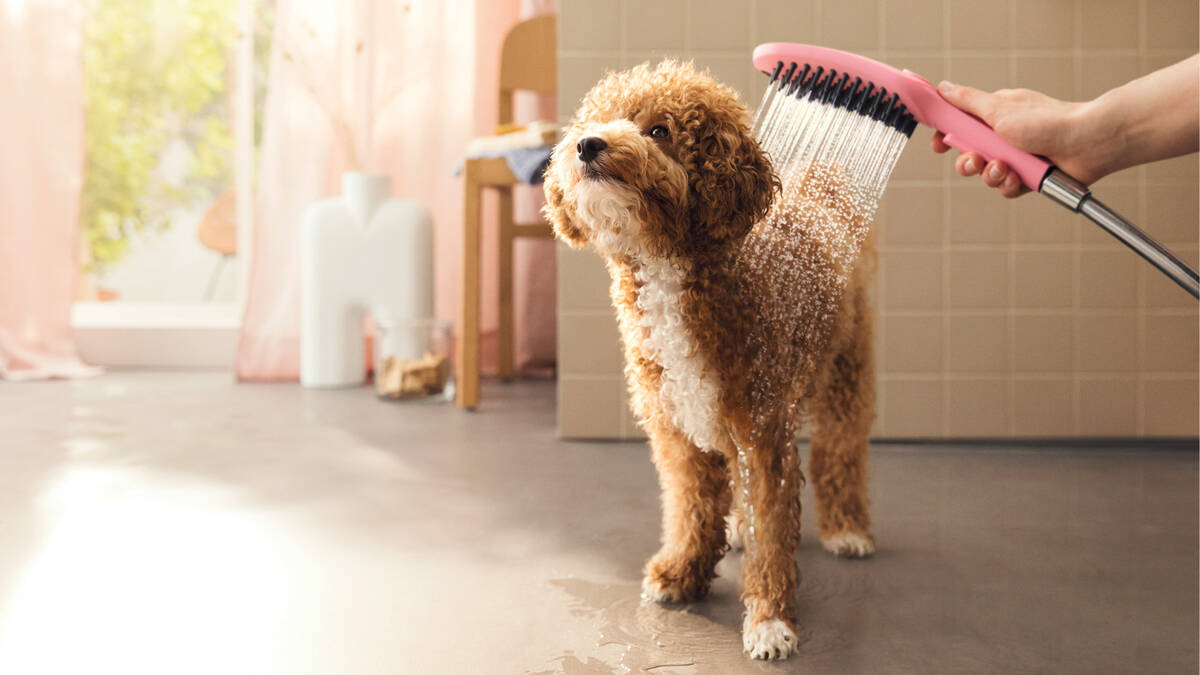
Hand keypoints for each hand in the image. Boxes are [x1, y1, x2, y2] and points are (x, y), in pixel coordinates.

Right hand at [930, 82, 1107, 197]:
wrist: (1086, 143)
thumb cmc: (1047, 121)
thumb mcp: (998, 108)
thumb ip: (967, 101)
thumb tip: (943, 87)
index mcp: (995, 115)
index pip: (961, 125)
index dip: (947, 136)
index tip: (939, 145)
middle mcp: (1005, 135)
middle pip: (970, 154)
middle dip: (969, 162)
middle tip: (976, 160)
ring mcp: (1017, 156)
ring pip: (986, 174)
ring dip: (991, 175)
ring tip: (1004, 168)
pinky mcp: (1028, 176)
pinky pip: (1006, 187)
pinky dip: (1009, 184)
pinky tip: (1018, 178)